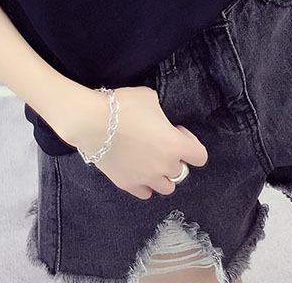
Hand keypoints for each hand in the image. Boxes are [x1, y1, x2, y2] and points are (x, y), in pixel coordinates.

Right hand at [61, 85, 208, 199]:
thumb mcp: (149, 98)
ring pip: (166, 187)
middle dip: (175, 158)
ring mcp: (146, 178)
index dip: (190, 142)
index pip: (200, 156)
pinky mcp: (127, 184)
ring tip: (151, 160)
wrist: (92, 121)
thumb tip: (158, 116)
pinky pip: (145, 193)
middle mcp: (164, 166)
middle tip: (160, 143)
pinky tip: (138, 169)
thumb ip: (161, 111)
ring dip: (163, 175)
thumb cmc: (123, 106)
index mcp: (175, 145)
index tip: (177, 131)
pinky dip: (146, 184)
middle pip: (182, 172)